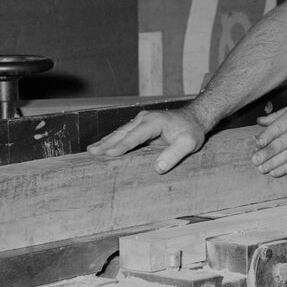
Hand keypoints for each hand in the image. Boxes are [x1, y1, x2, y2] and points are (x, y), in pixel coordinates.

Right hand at [87, 109, 206, 173]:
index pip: (135, 136)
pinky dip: (112, 140)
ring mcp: (140, 121)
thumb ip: (174, 155)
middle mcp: (144, 119)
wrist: (195, 118)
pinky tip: (103, 147)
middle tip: (92, 153)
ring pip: (120, 132)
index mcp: (154, 122)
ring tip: (91, 150)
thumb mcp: (189, 144)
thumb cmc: (192, 131)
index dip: (122, 146)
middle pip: (122, 133)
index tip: (109, 154)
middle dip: (107, 143)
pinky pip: (124, 134)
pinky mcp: (140, 126)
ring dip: (106, 141)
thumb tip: (158, 168)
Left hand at [251, 103, 286, 176]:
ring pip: (284, 157)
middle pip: (279, 145)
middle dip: (265, 154)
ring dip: (270, 164)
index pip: (276, 129)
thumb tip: (259, 121)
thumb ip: (277, 115)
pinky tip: (272, 172)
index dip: (265, 137)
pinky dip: (282, 169)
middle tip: (254, 160)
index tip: (256, 143)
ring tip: (259, 168)